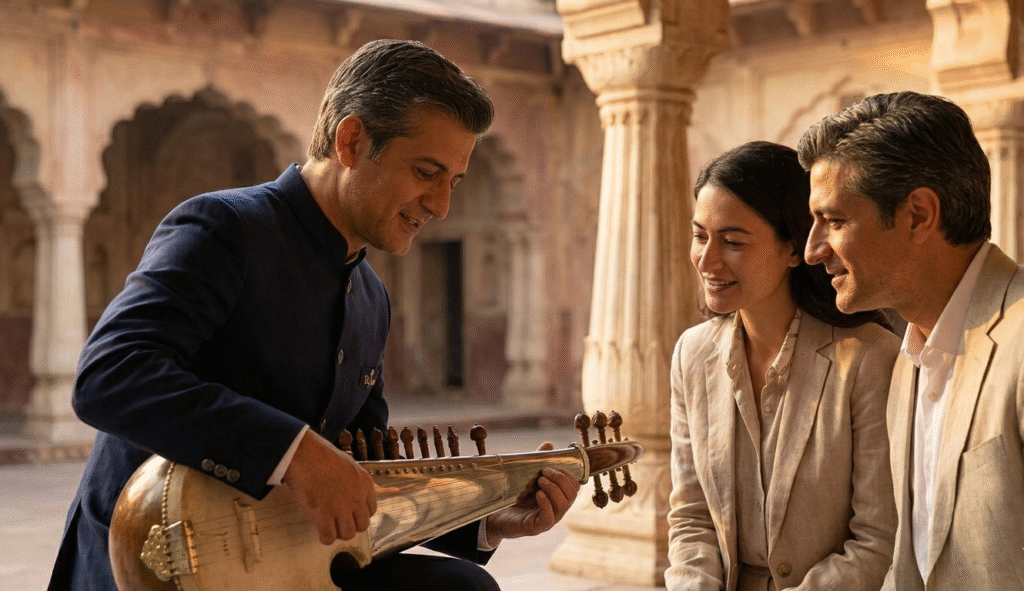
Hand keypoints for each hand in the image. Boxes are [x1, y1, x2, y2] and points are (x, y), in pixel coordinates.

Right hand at [283, 429, 376, 544]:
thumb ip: (352, 481)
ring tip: (328, 526)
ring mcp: (341, 508)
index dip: (359, 514)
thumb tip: (350, 494)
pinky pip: (329, 537)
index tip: (350, 514)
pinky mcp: (323, 516)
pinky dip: (325, 538)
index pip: (371, 510)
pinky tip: (320, 532)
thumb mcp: (347, 465)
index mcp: (365, 483)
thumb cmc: (320, 455)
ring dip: (338, 533)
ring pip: (348, 534)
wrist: (303, 454)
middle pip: (362, 525)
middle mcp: (357, 498)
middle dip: (350, 525)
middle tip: (338, 522)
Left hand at [484, 442, 579, 545]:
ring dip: (554, 489)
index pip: (574, 487)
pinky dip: (546, 504)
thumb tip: (549, 445)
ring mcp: (548, 520)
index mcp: (557, 497)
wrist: (495, 516)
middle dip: (560, 479)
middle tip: (544, 472)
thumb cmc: (514, 497)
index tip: (551, 466)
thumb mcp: (527, 477)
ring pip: (563, 506)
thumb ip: (538, 462)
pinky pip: (548, 518)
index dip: (567, 475)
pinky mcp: (536, 528)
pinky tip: (538, 494)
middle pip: (571, 495)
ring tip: (539, 481)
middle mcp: (556, 509)